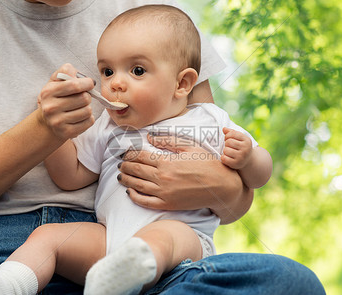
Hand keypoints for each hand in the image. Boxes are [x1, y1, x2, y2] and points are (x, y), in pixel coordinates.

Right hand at [37, 64, 95, 139]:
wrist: (47, 122)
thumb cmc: (56, 97)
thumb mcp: (56, 81)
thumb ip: (66, 71)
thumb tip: (80, 76)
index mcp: (48, 92)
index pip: (74, 85)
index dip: (87, 83)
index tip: (90, 84)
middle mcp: (51, 108)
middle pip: (84, 98)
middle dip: (87, 96)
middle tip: (82, 98)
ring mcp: (58, 122)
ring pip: (88, 111)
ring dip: (88, 108)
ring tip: (80, 108)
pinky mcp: (66, 133)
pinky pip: (89, 122)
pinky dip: (89, 119)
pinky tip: (80, 117)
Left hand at [117, 134, 250, 222]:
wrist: (221, 186)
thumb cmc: (208, 164)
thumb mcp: (190, 146)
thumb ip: (168, 141)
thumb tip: (149, 137)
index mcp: (167, 161)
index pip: (140, 155)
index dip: (130, 153)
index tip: (125, 153)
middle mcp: (162, 177)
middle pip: (136, 170)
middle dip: (125, 166)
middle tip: (120, 164)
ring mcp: (164, 193)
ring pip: (137, 185)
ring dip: (126, 179)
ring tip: (120, 175)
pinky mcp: (167, 205)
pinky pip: (145, 202)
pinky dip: (134, 196)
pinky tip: (130, 192)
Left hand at [221, 127, 252, 169]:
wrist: (248, 161)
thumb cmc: (241, 147)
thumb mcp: (240, 138)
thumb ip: (232, 132)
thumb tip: (224, 128)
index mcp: (247, 140)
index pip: (232, 134)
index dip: (227, 136)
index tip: (228, 139)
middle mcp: (246, 148)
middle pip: (228, 142)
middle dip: (226, 144)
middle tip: (229, 147)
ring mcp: (241, 157)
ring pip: (225, 150)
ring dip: (225, 151)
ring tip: (229, 152)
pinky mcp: (236, 164)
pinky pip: (224, 158)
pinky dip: (223, 158)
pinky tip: (227, 158)